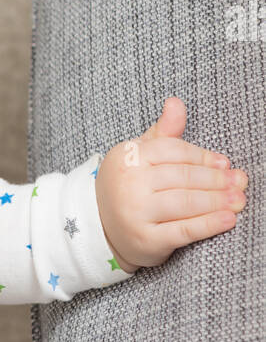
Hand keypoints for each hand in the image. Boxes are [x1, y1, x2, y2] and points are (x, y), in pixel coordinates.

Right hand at [95, 97, 247, 272]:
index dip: (203, 158)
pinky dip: (208, 224)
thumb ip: (162, 132)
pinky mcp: (146, 239)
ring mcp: (135, 212)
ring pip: (186, 202)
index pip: (174, 152)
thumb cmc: (128, 187)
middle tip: (241, 182)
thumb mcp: (139, 155)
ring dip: (217, 201)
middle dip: (217, 180)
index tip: (225, 164)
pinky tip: (227, 219)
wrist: (101, 228)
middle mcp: (129, 183)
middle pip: (183, 177)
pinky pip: (183, 230)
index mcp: (128, 157)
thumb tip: (176, 102)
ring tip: (239, 200)